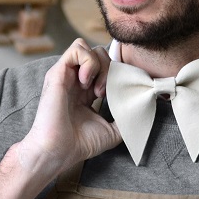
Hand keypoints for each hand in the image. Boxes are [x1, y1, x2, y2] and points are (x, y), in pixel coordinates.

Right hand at [14, 38, 121, 179]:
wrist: (58, 151)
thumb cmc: (79, 144)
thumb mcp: (111, 131)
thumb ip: (125, 118)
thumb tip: (141, 109)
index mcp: (86, 90)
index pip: (105, 66)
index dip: (116, 73)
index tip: (119, 93)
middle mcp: (76, 80)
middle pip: (98, 54)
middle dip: (109, 69)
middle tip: (105, 94)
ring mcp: (66, 75)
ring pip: (87, 47)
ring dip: (99, 65)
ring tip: (96, 89)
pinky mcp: (57, 73)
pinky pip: (77, 49)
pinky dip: (88, 62)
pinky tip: (87, 83)